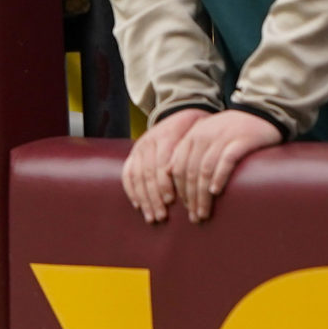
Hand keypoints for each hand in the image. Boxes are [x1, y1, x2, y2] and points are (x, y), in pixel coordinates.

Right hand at [122, 108, 208, 223]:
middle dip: (154, 197)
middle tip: (161, 216)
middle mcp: (149, 141)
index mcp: (167, 135)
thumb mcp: (200, 133)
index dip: (165, 184)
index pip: (161, 163)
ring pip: (137, 176)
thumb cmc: (195, 128)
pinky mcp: (133, 154)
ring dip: (143, 199)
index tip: (171, 201)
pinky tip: (138, 205)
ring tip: (151, 217)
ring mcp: (139, 147)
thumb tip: (186, 173)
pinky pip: (128, 174)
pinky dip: (131, 191)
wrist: (181, 111)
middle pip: (148, 173)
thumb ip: (192, 152)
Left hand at [170, 108, 282, 222]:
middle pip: (190, 172)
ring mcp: (222, 137)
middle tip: (194, 217)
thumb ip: (188, 152)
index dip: (178, 190)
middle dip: (190, 198)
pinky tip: (215, 191)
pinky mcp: (241, 140)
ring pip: (205, 171)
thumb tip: (169, 174)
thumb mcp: (205, 136)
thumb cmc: (231, 130)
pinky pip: (226, 161)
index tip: (183, 208)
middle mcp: (203, 136)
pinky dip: (218, 177)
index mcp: (192, 137)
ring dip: (202, 195)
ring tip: (203, 212)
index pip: (178, 168)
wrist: (261, 111)